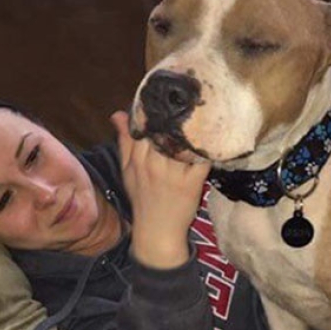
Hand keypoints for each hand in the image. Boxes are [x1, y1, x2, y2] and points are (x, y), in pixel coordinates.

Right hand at [110, 111, 210, 268]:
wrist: (156, 232)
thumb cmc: (142, 199)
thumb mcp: (127, 170)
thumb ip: (124, 141)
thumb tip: (118, 113)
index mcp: (137, 158)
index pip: (146, 125)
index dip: (156, 109)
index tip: (165, 97)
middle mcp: (154, 163)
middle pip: (165, 130)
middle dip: (175, 115)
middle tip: (187, 101)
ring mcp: (173, 173)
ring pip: (184, 141)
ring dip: (193, 128)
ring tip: (202, 114)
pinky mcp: (192, 183)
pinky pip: (202, 159)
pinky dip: (207, 148)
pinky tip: (212, 138)